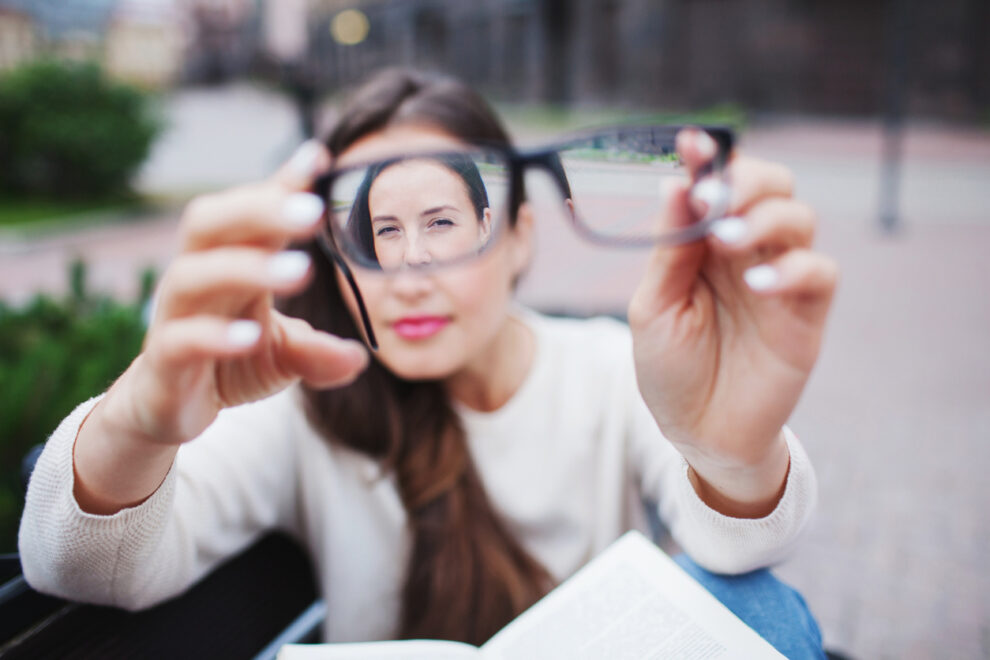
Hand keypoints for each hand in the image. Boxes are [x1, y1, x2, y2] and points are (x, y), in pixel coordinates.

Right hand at [73, 141, 369, 513]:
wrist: (168, 407)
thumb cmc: (229, 360)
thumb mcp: (283, 353)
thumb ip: (318, 351)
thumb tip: (360, 357)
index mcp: (231, 261)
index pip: (252, 212)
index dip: (282, 183)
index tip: (318, 157)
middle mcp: (198, 277)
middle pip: (211, 223)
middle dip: (259, 210)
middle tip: (313, 211)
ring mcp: (174, 316)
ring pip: (192, 275)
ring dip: (245, 268)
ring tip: (299, 271)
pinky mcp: (163, 360)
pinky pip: (180, 338)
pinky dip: (214, 335)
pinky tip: (250, 335)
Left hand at [628, 129, 837, 515]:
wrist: (698, 431)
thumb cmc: (672, 367)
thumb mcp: (654, 308)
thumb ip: (669, 251)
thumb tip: (674, 184)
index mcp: (703, 243)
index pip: (716, 185)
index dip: (708, 160)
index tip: (690, 143)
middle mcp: (745, 251)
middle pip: (771, 186)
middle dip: (746, 180)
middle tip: (713, 198)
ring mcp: (780, 278)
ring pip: (799, 218)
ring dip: (764, 218)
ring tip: (728, 239)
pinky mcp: (806, 312)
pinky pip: (819, 273)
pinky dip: (794, 269)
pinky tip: (759, 284)